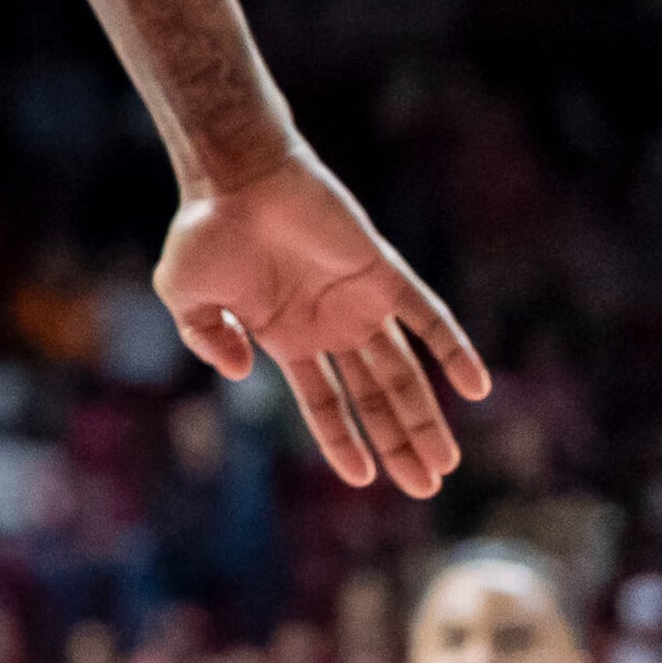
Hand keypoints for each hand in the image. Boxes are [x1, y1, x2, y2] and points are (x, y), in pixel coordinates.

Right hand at [157, 146, 488, 496]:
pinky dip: (454, 351)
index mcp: (285, 335)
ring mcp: (359, 300)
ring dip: (425, 417)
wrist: (237, 174)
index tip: (364, 479)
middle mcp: (329, 324)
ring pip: (403, 370)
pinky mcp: (382, 272)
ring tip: (446, 463)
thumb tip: (243, 372)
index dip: (342, 439)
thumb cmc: (204, 230)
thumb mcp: (184, 295)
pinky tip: (478, 388)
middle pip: (374, 395)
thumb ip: (204, 338)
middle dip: (398, 442)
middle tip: (425, 487)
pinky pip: (428, 317)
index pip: (323, 400)